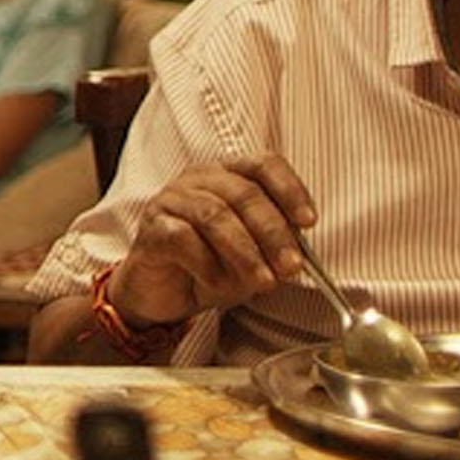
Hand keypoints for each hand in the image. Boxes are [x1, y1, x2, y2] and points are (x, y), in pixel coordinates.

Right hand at [110, 154, 319, 326]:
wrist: (162, 294)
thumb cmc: (209, 268)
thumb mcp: (252, 258)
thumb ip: (272, 251)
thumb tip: (296, 258)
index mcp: (229, 175)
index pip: (264, 165)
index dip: (289, 190)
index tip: (308, 222)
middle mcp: (199, 179)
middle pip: (243, 193)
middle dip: (273, 232)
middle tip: (290, 266)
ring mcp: (171, 200)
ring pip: (214, 215)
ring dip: (245, 251)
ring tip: (262, 281)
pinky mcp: (151, 228)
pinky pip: (182, 238)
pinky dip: (207, 264)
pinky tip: (217, 283)